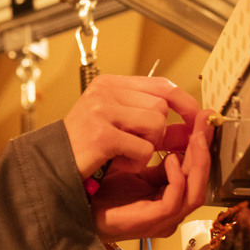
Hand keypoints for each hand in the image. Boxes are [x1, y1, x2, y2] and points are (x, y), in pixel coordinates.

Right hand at [61, 74, 204, 182]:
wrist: (52, 166)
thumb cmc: (85, 148)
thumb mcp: (120, 128)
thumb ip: (154, 125)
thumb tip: (191, 128)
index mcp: (110, 84)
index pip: (161, 85)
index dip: (184, 103)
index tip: (196, 118)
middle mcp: (105, 91)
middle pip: (161, 107)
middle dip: (159, 133)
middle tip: (141, 146)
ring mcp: (102, 110)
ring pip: (155, 125)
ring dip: (148, 147)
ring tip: (126, 154)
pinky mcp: (102, 134)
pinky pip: (144, 149)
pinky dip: (136, 161)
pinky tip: (119, 163)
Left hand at [89, 113, 212, 240]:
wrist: (81, 208)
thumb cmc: (105, 191)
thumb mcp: (137, 167)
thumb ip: (159, 156)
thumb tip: (180, 131)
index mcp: (171, 197)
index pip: (196, 172)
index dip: (203, 146)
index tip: (203, 120)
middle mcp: (173, 209)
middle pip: (201, 181)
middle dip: (205, 150)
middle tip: (204, 124)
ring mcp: (164, 219)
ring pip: (196, 193)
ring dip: (199, 163)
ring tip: (195, 138)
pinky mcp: (151, 221)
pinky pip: (174, 201)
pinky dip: (178, 179)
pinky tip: (172, 159)